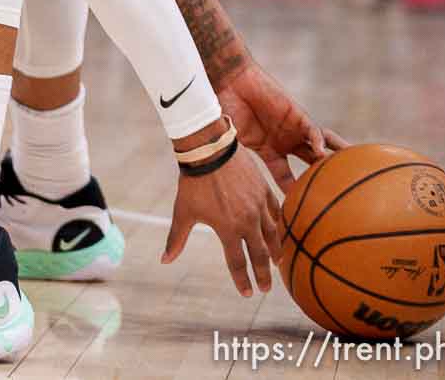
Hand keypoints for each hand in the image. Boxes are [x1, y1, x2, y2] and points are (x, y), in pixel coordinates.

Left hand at [164, 144, 282, 296]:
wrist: (208, 149)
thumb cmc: (193, 182)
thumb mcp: (183, 212)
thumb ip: (177, 238)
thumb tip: (164, 260)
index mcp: (227, 229)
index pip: (237, 262)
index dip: (242, 280)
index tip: (247, 293)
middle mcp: (247, 221)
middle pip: (260, 254)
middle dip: (263, 274)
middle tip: (266, 289)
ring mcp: (259, 206)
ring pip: (273, 235)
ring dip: (276, 251)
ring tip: (277, 263)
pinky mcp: (264, 190)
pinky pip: (277, 212)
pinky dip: (280, 225)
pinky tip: (280, 232)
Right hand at [217, 61, 348, 192]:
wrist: (228, 81)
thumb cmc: (223, 109)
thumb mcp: (230, 141)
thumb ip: (237, 159)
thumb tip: (231, 185)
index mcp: (269, 150)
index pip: (285, 177)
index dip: (292, 192)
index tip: (299, 213)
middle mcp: (284, 141)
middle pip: (311, 163)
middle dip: (324, 177)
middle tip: (340, 196)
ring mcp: (292, 128)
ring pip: (320, 146)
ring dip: (334, 158)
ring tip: (352, 172)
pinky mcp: (296, 113)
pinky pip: (312, 130)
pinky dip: (318, 141)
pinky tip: (320, 151)